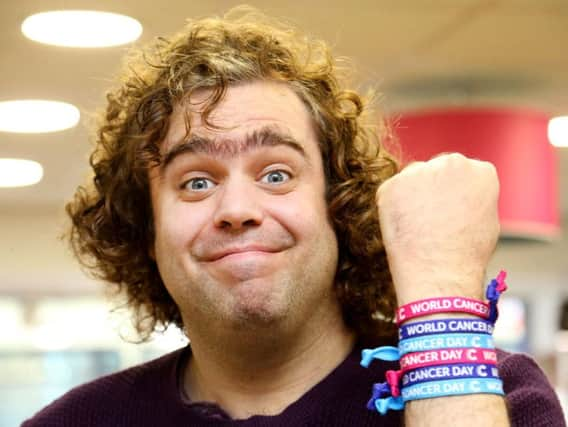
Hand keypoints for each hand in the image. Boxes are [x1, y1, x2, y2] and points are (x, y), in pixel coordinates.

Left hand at [376, 153, 499, 304]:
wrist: (439, 273)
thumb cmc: (466, 255)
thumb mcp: (487, 220)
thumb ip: (472, 197)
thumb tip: (459, 194)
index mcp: (480, 170)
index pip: (461, 172)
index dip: (453, 195)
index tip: (450, 213)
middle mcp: (451, 162)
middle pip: (435, 170)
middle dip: (432, 190)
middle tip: (429, 220)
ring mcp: (418, 172)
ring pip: (412, 180)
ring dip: (411, 197)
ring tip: (417, 228)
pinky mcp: (391, 185)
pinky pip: (390, 194)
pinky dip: (392, 208)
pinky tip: (402, 229)